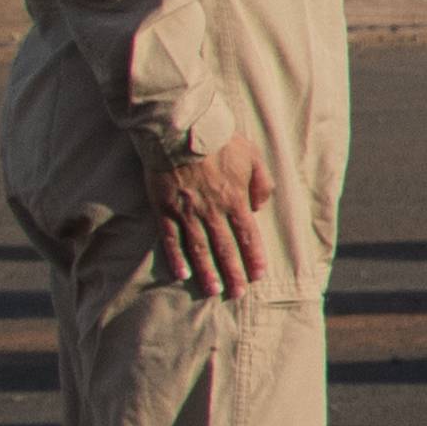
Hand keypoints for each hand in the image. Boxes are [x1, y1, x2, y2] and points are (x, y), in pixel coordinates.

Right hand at [145, 137, 276, 299]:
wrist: (181, 132)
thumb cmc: (220, 141)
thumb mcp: (253, 156)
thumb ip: (261, 183)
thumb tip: (259, 207)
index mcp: (236, 199)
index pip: (248, 235)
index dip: (253, 257)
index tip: (258, 274)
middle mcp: (213, 211)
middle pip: (225, 248)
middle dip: (233, 273)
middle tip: (238, 293)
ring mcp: (187, 212)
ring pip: (199, 249)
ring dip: (207, 272)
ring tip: (213, 290)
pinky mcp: (165, 210)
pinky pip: (171, 239)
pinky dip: (176, 258)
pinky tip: (181, 274)